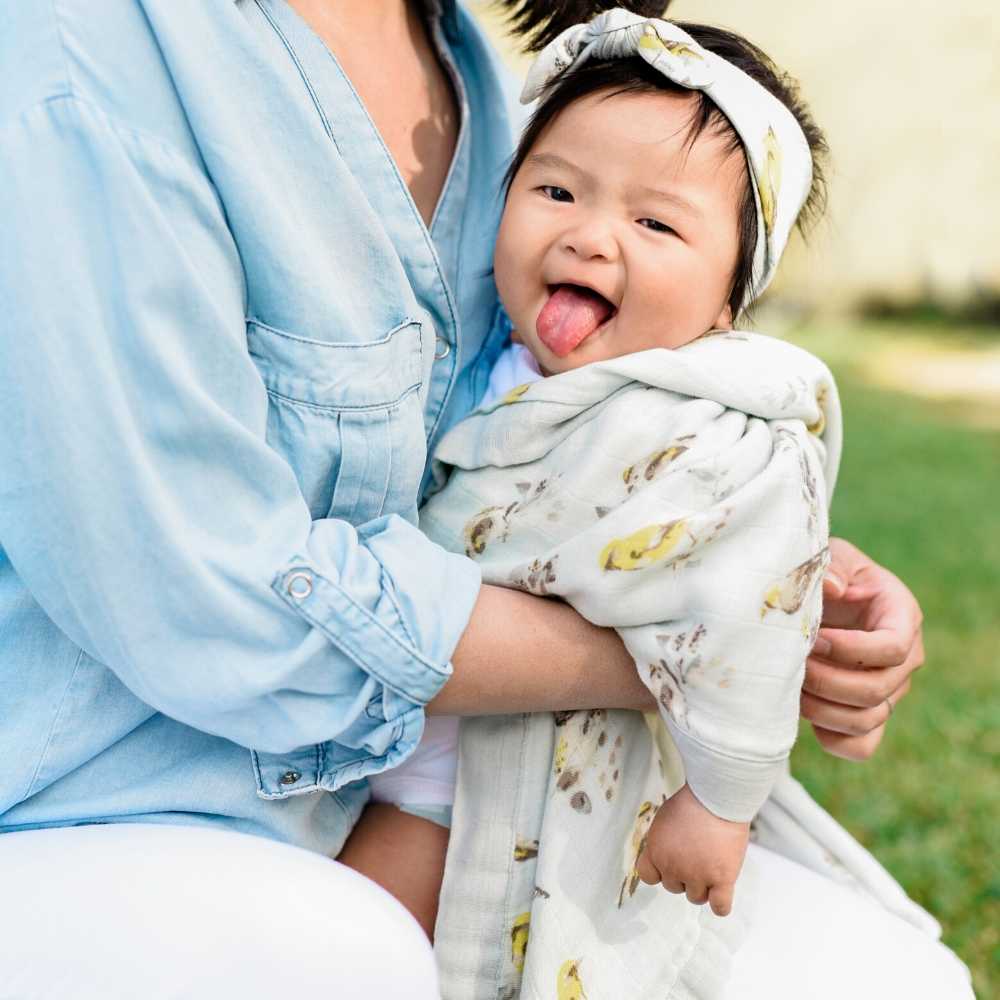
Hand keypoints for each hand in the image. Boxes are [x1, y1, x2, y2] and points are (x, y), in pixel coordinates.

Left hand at [635, 784, 748, 916]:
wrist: (715, 798)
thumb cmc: (691, 803)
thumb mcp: (663, 820)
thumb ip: (662, 842)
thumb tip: (667, 855)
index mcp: (656, 852)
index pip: (648, 876)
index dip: (659, 871)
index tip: (670, 863)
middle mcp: (673, 868)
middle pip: (674, 887)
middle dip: (683, 876)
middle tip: (697, 856)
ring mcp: (698, 876)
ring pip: (696, 898)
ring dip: (702, 887)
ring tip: (712, 865)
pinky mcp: (722, 879)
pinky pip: (720, 907)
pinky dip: (720, 904)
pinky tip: (721, 891)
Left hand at [802, 538, 924, 760]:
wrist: (818, 598)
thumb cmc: (826, 573)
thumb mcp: (831, 555)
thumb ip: (833, 567)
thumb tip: (834, 589)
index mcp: (902, 616)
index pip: (891, 647)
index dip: (850, 650)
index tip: (814, 639)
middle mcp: (904, 659)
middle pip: (877, 690)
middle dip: (826, 681)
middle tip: (792, 664)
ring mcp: (889, 690)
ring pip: (866, 721)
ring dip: (821, 709)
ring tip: (790, 685)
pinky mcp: (868, 714)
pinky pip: (861, 746)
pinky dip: (831, 739)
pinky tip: (803, 714)